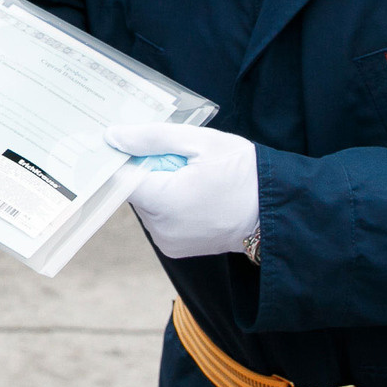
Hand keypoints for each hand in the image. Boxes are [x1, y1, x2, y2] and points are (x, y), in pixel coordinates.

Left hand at [105, 122, 258, 259]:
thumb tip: (113, 137)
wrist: (274, 210)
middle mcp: (160, 228)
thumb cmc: (242, 172)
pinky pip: (159, 219)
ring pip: (146, 204)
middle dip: (151, 171)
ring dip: (160, 187)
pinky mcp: (174, 249)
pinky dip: (169, 204)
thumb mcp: (200, 141)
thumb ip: (152, 138)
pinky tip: (195, 196)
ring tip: (194, 180)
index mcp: (163, 201)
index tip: (142, 146)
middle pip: (134, 190)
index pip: (119, 178)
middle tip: (183, 161)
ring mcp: (167, 242)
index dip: (128, 158)